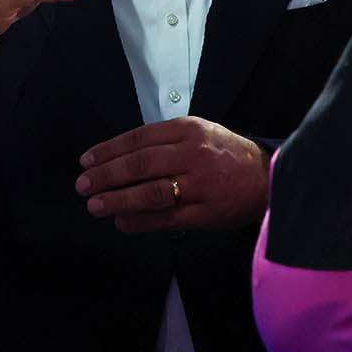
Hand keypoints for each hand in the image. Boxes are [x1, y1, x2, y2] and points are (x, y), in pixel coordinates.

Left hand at [76, 117, 269, 232]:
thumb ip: (164, 141)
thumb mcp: (199, 132)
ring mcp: (200, 185)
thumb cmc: (227, 154)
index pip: (139, 138)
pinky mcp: (205, 213)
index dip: (109, 150)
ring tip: (95, 204)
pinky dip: (139, 221)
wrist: (269, 176)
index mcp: (188, 130)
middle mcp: (192, 154)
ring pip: (150, 192)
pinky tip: (122, 221)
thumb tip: (120, 158)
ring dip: (117, 200)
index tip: (87, 160)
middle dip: (106, 175)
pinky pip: (166, 218)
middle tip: (82, 184)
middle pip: (140, 164)